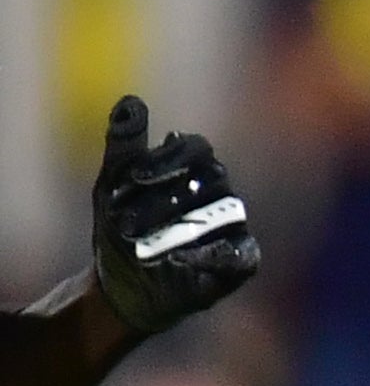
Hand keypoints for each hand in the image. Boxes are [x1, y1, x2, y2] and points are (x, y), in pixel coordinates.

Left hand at [89, 98, 259, 336]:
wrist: (120, 285)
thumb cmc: (121, 230)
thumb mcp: (112, 185)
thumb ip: (124, 145)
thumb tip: (131, 100)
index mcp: (193, 169)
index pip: (196, 148)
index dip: (168, 159)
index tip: (134, 178)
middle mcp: (220, 194)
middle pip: (211, 179)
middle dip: (165, 199)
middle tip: (124, 221)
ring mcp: (233, 227)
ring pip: (223, 213)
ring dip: (180, 228)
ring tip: (141, 246)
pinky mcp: (242, 261)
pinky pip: (240, 253)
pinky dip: (213, 255)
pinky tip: (181, 260)